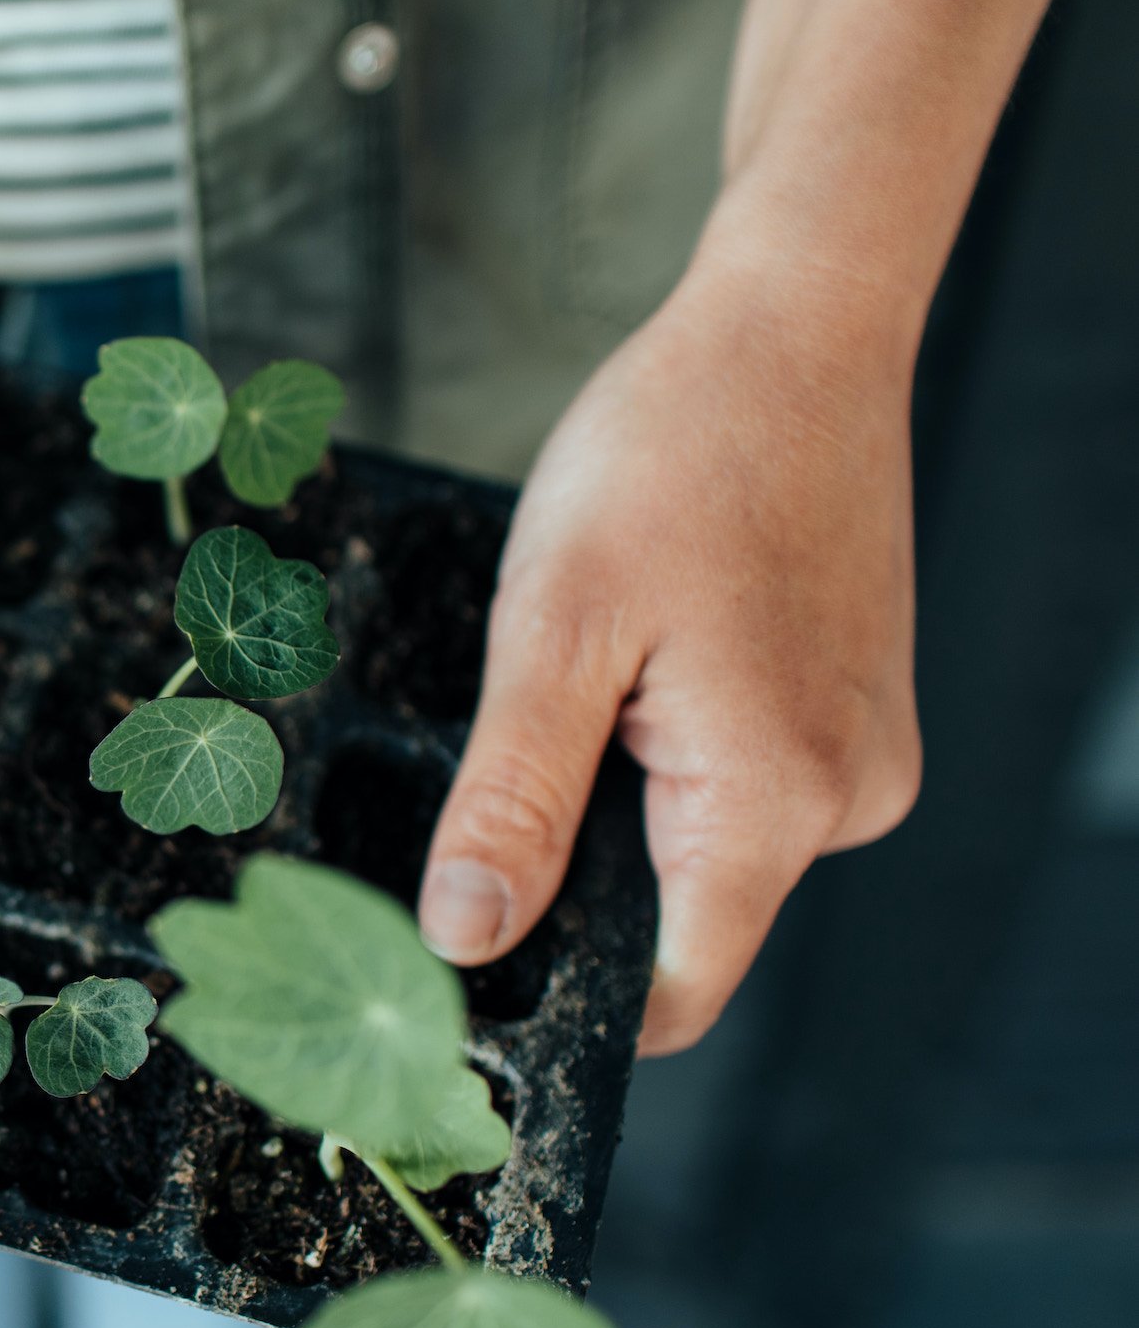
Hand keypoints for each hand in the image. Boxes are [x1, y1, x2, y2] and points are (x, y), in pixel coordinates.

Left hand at [417, 260, 922, 1053]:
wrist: (790, 334)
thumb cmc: (676, 454)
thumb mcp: (555, 632)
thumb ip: (512, 802)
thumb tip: (467, 936)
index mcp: (775, 802)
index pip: (671, 993)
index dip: (563, 993)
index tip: (472, 953)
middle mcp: (846, 800)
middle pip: (680, 915)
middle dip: (582, 861)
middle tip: (532, 733)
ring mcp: (861, 755)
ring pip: (704, 845)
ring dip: (625, 786)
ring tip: (606, 663)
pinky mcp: (853, 713)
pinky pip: (740, 781)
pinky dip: (672, 742)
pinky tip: (652, 651)